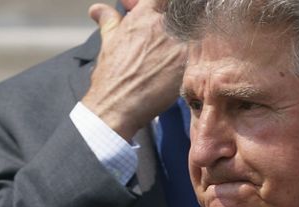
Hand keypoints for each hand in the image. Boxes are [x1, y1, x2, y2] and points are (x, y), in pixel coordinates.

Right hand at [81, 0, 185, 140]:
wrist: (117, 105)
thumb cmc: (112, 76)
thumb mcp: (109, 41)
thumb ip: (109, 20)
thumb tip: (98, 10)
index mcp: (145, 13)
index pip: (163, 0)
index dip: (166, 6)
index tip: (166, 16)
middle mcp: (165, 23)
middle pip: (185, 12)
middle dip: (180, 23)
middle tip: (170, 40)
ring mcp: (179, 41)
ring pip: (197, 29)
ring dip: (192, 38)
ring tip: (177, 56)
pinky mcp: (189, 61)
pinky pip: (201, 52)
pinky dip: (197, 56)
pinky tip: (184, 68)